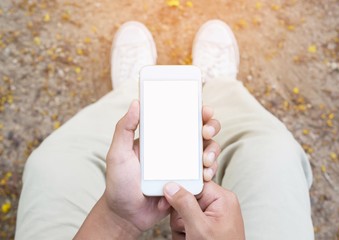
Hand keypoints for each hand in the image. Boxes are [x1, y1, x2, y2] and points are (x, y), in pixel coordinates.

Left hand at [75, 101, 220, 238]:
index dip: (196, 111)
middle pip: (200, 132)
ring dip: (212, 150)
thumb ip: (124, 128)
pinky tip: (206, 175)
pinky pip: (205, 173)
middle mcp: (175, 149)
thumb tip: (136, 103)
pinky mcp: (188, 182)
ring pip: (207, 151)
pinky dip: (210, 171)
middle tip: (206, 132)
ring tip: (205, 160)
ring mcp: (183, 166)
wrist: (126, 216)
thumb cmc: (119, 183)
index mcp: (160, 138)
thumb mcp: (118, 153)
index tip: (203, 110)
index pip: (181, 118)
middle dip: (211, 127)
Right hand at [164, 181, 244, 239]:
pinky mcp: (206, 224)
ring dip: (181, 227)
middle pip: (186, 198)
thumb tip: (171, 186)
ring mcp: (212, 214)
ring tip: (190, 238)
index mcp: (221, 198)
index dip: (179, 192)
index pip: (194, 184)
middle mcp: (218, 203)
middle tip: (186, 230)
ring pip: (184, 212)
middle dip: (181, 217)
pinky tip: (190, 239)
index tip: (167, 202)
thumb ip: (184, 204)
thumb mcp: (199, 227)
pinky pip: (187, 222)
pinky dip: (185, 232)